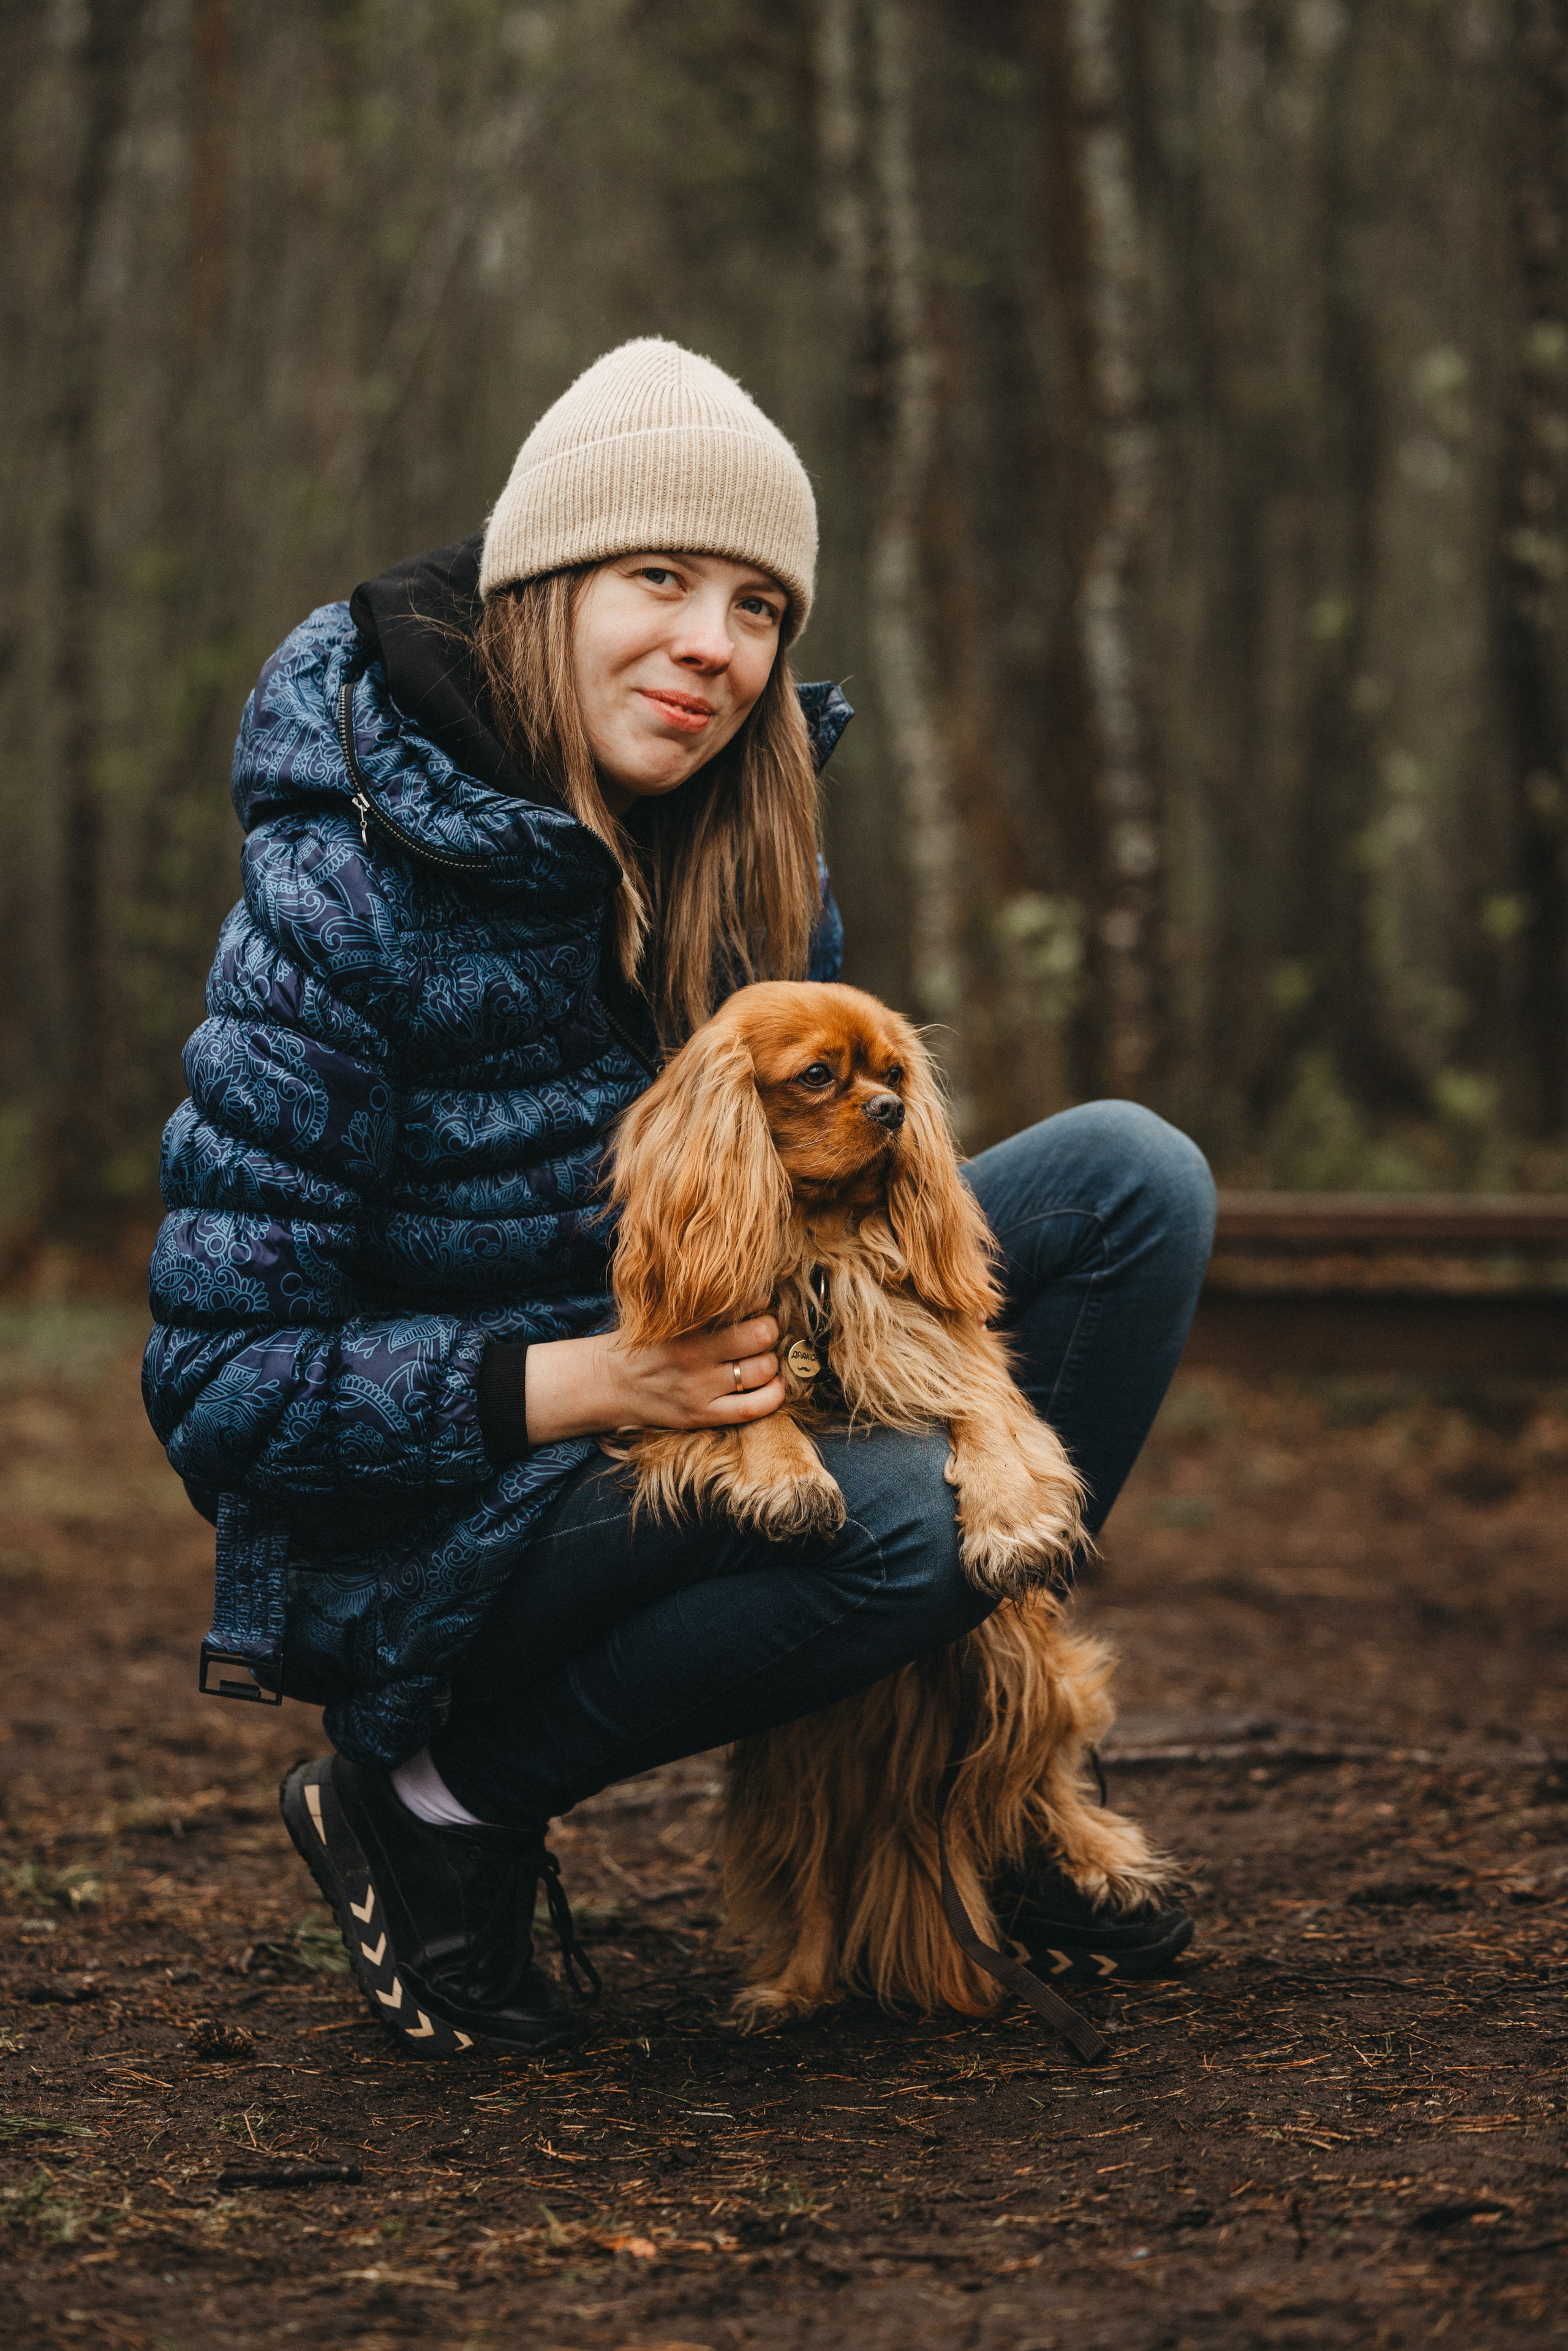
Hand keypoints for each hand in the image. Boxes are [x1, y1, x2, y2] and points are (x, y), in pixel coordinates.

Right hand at [522, 1317, 784, 1444]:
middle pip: (761, 1335)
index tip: (757, 1305)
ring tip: (763, 1357)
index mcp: (686, 1323)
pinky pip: (753, 1408)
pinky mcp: (703, 1415)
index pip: (744, 1303)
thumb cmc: (643, 1344)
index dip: (759, 1302)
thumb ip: (698, 1303)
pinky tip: (773, 1385)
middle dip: (770, 1329)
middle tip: (764, 1331)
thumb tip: (744, 1286)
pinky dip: (774, 1395)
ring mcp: (700, 1388)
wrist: (608, 1385)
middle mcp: (694, 1355)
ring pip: (762, 1370)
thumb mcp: (662, 1314)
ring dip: (772, 1361)